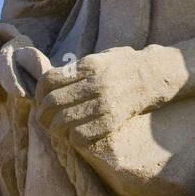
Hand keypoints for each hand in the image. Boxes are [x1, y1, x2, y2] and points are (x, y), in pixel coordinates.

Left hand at [33, 44, 171, 145]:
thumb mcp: (100, 57)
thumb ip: (76, 69)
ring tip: (56, 128)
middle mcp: (96, 83)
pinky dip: (72, 138)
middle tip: (43, 118)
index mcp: (89, 65)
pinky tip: (74, 134)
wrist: (156, 75)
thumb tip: (47, 84)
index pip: (48, 80)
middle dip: (42, 113)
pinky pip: (81, 136)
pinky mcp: (114, 121)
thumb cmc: (125, 65)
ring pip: (63, 122)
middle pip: (52, 102)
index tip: (40, 98)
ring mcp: (105, 103)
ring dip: (54, 128)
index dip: (38, 92)